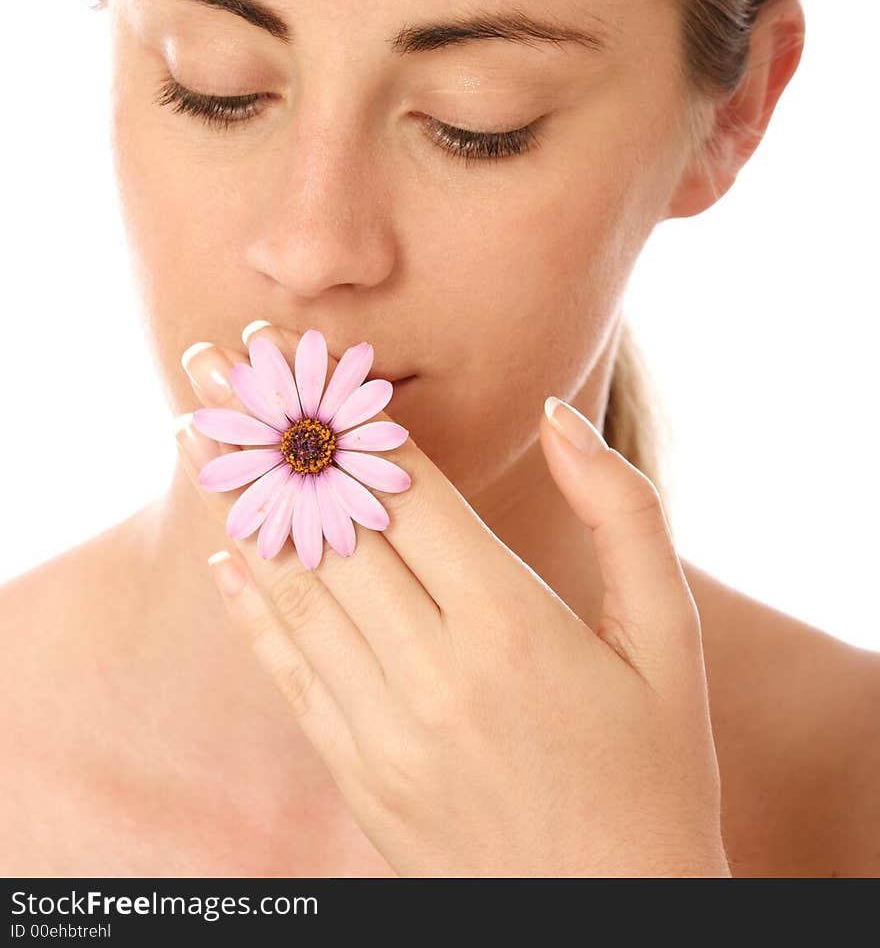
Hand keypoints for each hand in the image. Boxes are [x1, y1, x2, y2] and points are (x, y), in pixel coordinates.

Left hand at [174, 321, 730, 877]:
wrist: (613, 926)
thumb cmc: (656, 771)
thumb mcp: (671, 638)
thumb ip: (623, 513)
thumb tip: (557, 416)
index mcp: (513, 626)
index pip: (404, 490)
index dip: (342, 410)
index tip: (293, 349)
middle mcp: (433, 672)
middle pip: (328, 522)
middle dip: (265, 431)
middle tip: (210, 360)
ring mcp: (384, 730)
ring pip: (293, 589)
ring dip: (235, 500)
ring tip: (190, 430)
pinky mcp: (361, 775)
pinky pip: (289, 673)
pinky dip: (250, 607)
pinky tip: (222, 553)